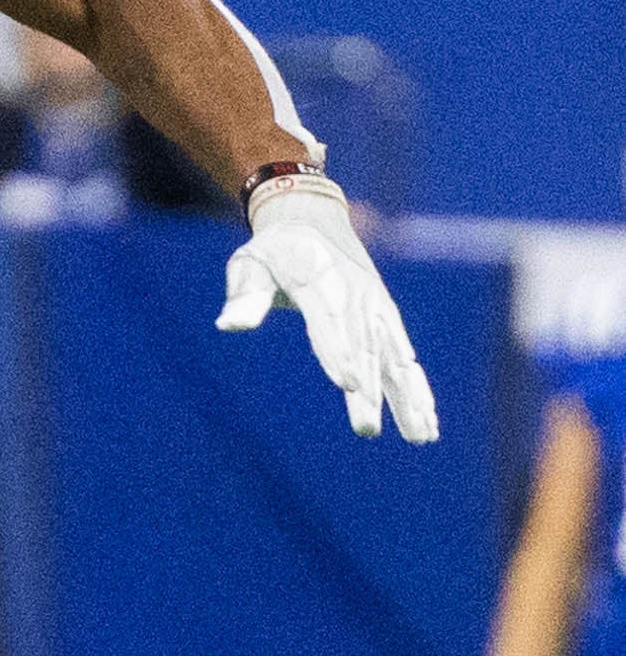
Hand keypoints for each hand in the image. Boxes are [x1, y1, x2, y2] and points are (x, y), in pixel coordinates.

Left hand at [217, 175, 437, 442]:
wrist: (313, 219)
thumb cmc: (275, 250)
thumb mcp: (251, 262)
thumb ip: (245, 295)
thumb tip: (228, 326)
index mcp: (318, 279)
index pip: (329, 321)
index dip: (339, 351)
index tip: (349, 384)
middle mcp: (355, 295)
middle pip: (362, 348)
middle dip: (368, 391)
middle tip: (366, 429)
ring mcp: (376, 308)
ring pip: (394, 357)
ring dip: (407, 397)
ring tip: (419, 436)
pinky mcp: (387, 317)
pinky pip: (404, 356)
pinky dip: (417, 387)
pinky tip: (427, 421)